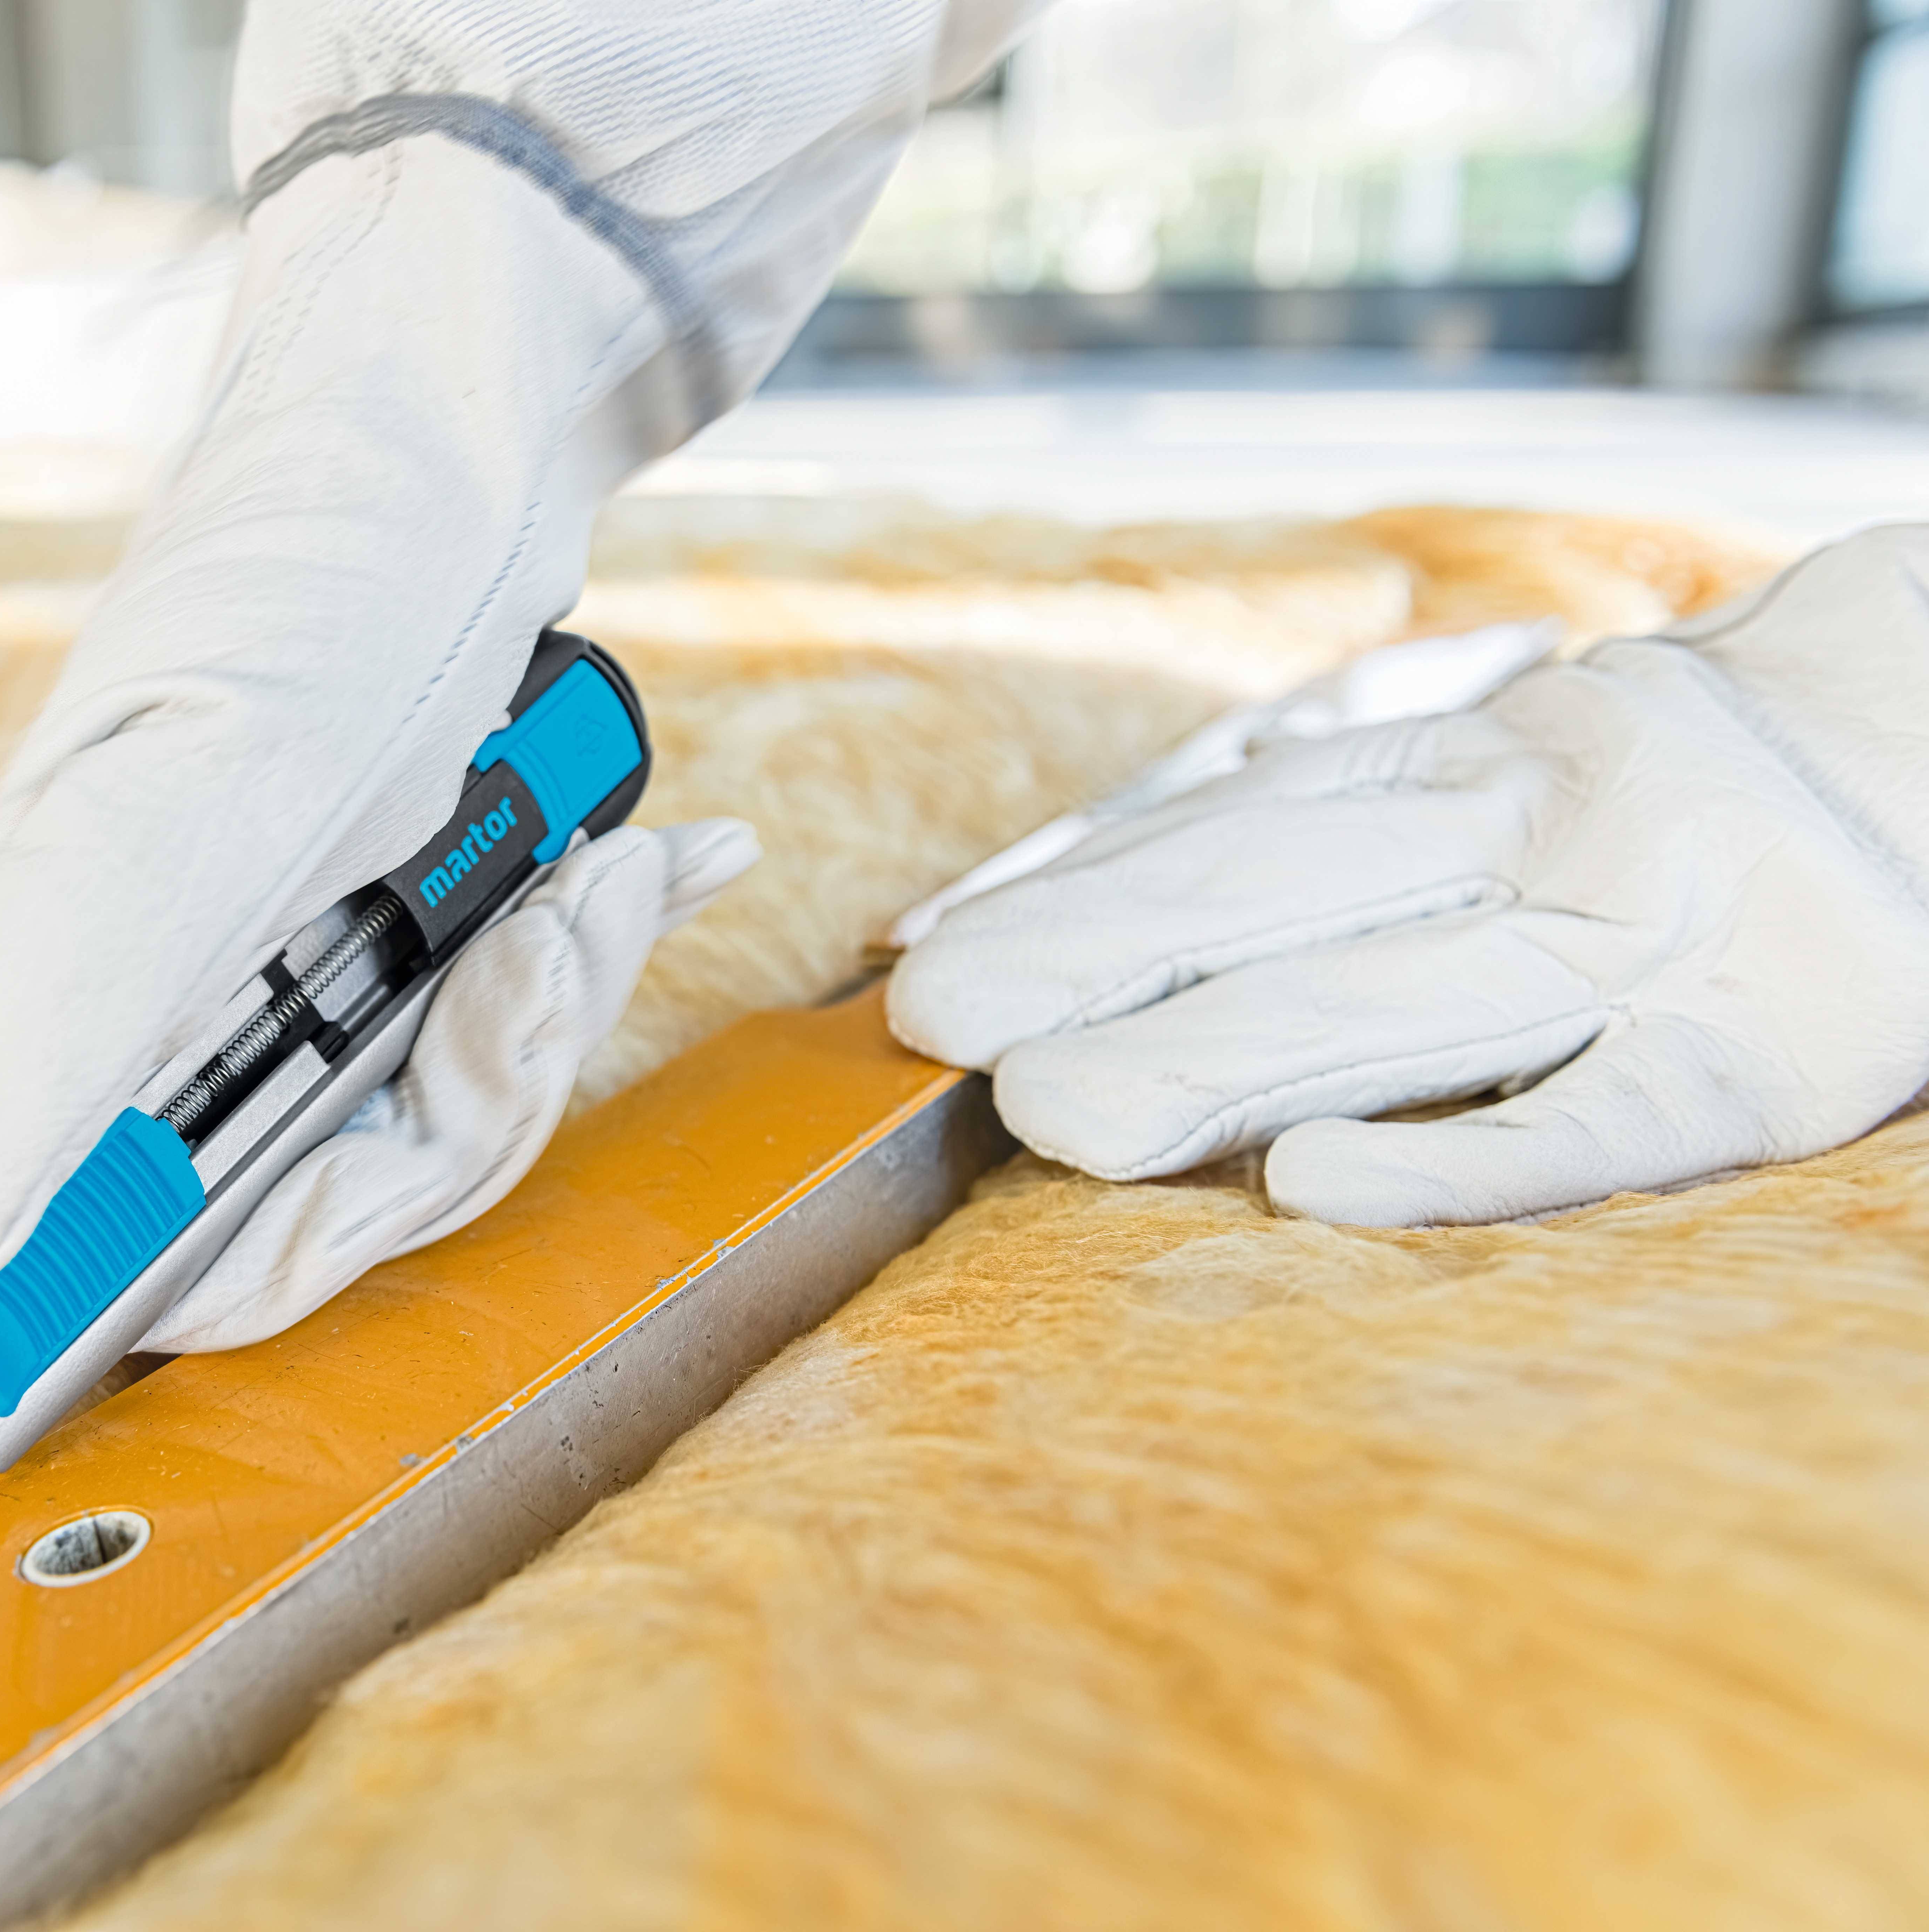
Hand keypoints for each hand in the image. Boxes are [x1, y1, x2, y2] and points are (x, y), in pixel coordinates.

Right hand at [0, 2, 984, 1318]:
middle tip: (532, 960)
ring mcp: (251, 969)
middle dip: (445, 1118)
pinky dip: (558, 969)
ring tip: (592, 887)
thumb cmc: (317, 585)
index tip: (352, 1182)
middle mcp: (130, 1002)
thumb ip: (35, 1025)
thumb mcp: (186, 812)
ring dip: (526, 1028)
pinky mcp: (356, 929)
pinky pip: (461, 1038)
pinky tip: (632, 873)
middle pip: (285, 1215)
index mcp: (42, 999)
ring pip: (397, 1135)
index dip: (205, 1279)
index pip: (75, 1264)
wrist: (446, 415)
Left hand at [888, 526, 1928, 1225]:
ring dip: (1219, 1058)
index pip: (1234, 825)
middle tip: (933, 1031)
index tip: (924, 956)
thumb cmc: (1678, 775)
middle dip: (1099, 961)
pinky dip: (1457, 1161)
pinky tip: (1317, 1194)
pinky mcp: (1764, 1058)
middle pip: (1286, 897)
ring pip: (1403, 1005)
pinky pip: (1594, 1123)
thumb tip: (1132, 836)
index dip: (1072, 886)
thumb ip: (1334, 793)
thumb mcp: (1507, 746)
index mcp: (1480, 759)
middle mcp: (1546, 831)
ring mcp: (1659, 941)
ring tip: (1053, 1116)